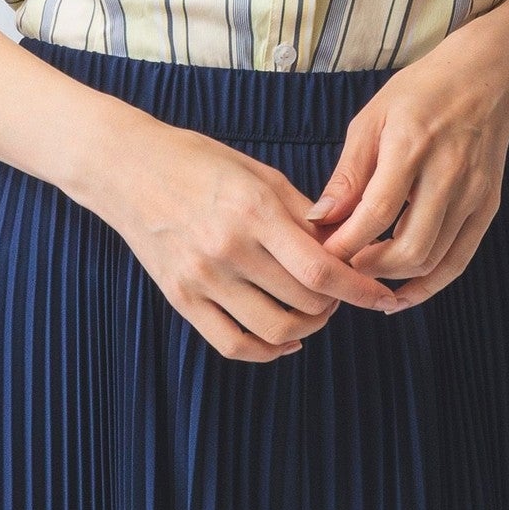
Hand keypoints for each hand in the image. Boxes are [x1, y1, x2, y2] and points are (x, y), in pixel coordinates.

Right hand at [87, 104, 404, 361]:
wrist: (126, 167)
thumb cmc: (196, 160)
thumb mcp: (256, 171)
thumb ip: (301, 211)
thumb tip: (344, 245)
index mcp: (253, 210)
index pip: (320, 267)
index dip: (359, 288)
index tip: (382, 296)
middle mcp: (228, 248)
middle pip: (304, 301)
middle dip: (336, 302)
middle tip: (343, 290)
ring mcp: (202, 277)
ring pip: (275, 329)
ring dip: (308, 327)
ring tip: (315, 310)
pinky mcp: (181, 298)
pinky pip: (233, 343)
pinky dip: (268, 350)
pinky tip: (286, 338)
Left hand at [304, 30, 508, 308]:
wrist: (485, 79)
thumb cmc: (420, 93)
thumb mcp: (371, 120)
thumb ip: (348, 174)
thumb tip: (319, 220)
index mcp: (412, 145)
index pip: (375, 213)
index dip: (345, 244)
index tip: (320, 256)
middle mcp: (449, 174)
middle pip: (408, 248)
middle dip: (367, 269)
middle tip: (339, 269)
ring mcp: (473, 194)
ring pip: (433, 261)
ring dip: (393, 279)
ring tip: (362, 277)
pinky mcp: (487, 207)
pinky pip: (458, 261)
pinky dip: (428, 284)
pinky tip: (400, 291)